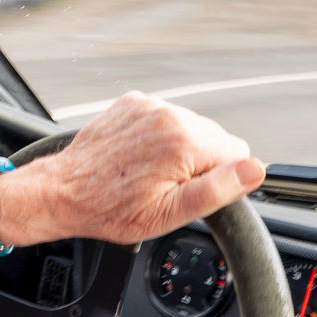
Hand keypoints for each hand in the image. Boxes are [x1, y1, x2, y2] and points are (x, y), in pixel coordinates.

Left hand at [0, 93, 264, 250]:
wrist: (62, 192)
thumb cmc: (110, 209)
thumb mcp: (170, 213)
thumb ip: (217, 189)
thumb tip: (255, 170)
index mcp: (184, 141)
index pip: (237, 153)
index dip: (218, 179)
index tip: (188, 192)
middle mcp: (169, 114)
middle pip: (214, 139)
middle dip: (199, 164)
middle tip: (164, 187)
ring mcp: (148, 105)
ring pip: (190, 128)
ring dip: (178, 150)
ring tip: (146, 174)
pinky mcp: (132, 103)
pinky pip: (164, 118)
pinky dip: (157, 137)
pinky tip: (136, 159)